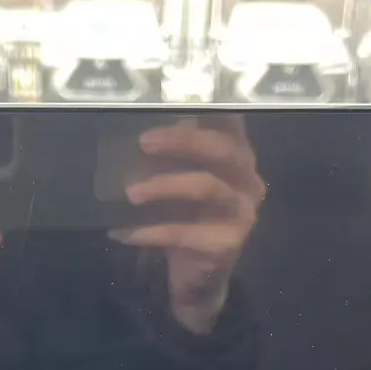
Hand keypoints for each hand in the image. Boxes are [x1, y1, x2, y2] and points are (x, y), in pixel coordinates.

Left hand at [110, 116, 265, 335]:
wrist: (199, 277)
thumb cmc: (187, 218)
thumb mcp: (180, 181)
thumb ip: (168, 155)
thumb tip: (126, 127)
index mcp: (237, 156)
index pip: (230, 121)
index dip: (211, 104)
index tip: (179, 92)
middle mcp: (247, 179)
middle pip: (223, 149)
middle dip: (182, 141)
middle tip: (144, 141)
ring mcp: (241, 212)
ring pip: (207, 187)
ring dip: (163, 186)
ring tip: (130, 193)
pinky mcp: (227, 244)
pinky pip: (186, 233)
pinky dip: (150, 231)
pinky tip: (123, 232)